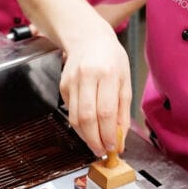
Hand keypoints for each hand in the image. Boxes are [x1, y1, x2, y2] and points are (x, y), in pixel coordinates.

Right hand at [58, 26, 131, 157]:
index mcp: (108, 74)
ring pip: (75, 117)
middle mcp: (87, 77)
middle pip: (88, 117)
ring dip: (85, 136)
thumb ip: (123, 110)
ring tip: (96, 144)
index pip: (106, 111)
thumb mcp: (125, 80)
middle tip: (102, 151)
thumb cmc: (111, 58)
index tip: (113, 147)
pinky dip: (79, 124)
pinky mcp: (62, 86)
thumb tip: (120, 138)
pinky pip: (70, 111)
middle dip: (95, 140)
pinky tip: (88, 127)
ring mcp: (72, 81)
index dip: (108, 133)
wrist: (88, 37)